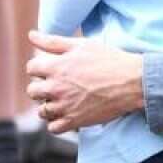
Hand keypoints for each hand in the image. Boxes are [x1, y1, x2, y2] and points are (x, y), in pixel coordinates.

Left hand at [25, 30, 144, 133]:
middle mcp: (56, 88)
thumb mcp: (80, 44)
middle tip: (57, 85)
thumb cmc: (108, 60)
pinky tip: (67, 114)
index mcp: (56, 67)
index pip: (31, 68)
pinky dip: (57, 123)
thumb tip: (31, 35)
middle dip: (41, 87)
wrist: (131, 82)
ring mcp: (64, 106)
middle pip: (32, 91)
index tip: (51, 69)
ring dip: (49, 106)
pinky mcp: (75, 121)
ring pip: (42, 111)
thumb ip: (52, 41)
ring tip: (63, 100)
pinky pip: (53, 128)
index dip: (40, 68)